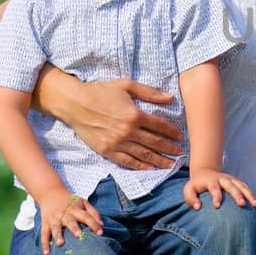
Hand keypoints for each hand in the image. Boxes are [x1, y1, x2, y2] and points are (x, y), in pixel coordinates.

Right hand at [37, 190, 103, 254]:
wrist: (50, 192)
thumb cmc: (70, 201)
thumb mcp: (83, 202)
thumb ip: (93, 213)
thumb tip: (102, 225)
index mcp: (75, 209)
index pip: (86, 216)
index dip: (93, 224)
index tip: (100, 233)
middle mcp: (64, 214)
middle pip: (70, 221)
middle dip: (74, 229)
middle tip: (79, 236)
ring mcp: (54, 219)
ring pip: (56, 228)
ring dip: (58, 236)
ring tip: (60, 244)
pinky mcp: (45, 223)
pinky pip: (44, 234)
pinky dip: (44, 243)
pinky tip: (46, 253)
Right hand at [51, 76, 182, 170]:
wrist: (74, 103)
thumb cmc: (100, 92)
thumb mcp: (126, 86)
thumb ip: (149, 92)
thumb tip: (170, 97)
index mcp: (135, 114)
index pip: (160, 126)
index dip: (172, 132)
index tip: (180, 137)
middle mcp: (128, 131)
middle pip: (155, 143)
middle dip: (170, 149)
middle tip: (180, 154)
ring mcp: (117, 143)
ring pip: (144, 155)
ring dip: (159, 160)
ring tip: (170, 164)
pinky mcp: (107, 151)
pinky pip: (127, 161)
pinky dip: (140, 166)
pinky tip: (150, 168)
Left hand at [182, 169, 255, 210]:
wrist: (205, 172)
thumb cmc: (196, 185)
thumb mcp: (189, 189)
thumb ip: (190, 198)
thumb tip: (197, 208)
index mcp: (211, 181)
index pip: (214, 188)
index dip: (216, 196)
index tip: (216, 206)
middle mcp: (223, 179)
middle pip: (231, 186)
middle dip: (237, 195)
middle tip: (242, 205)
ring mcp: (231, 179)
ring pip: (242, 186)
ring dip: (249, 194)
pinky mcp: (237, 182)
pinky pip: (246, 187)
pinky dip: (251, 194)